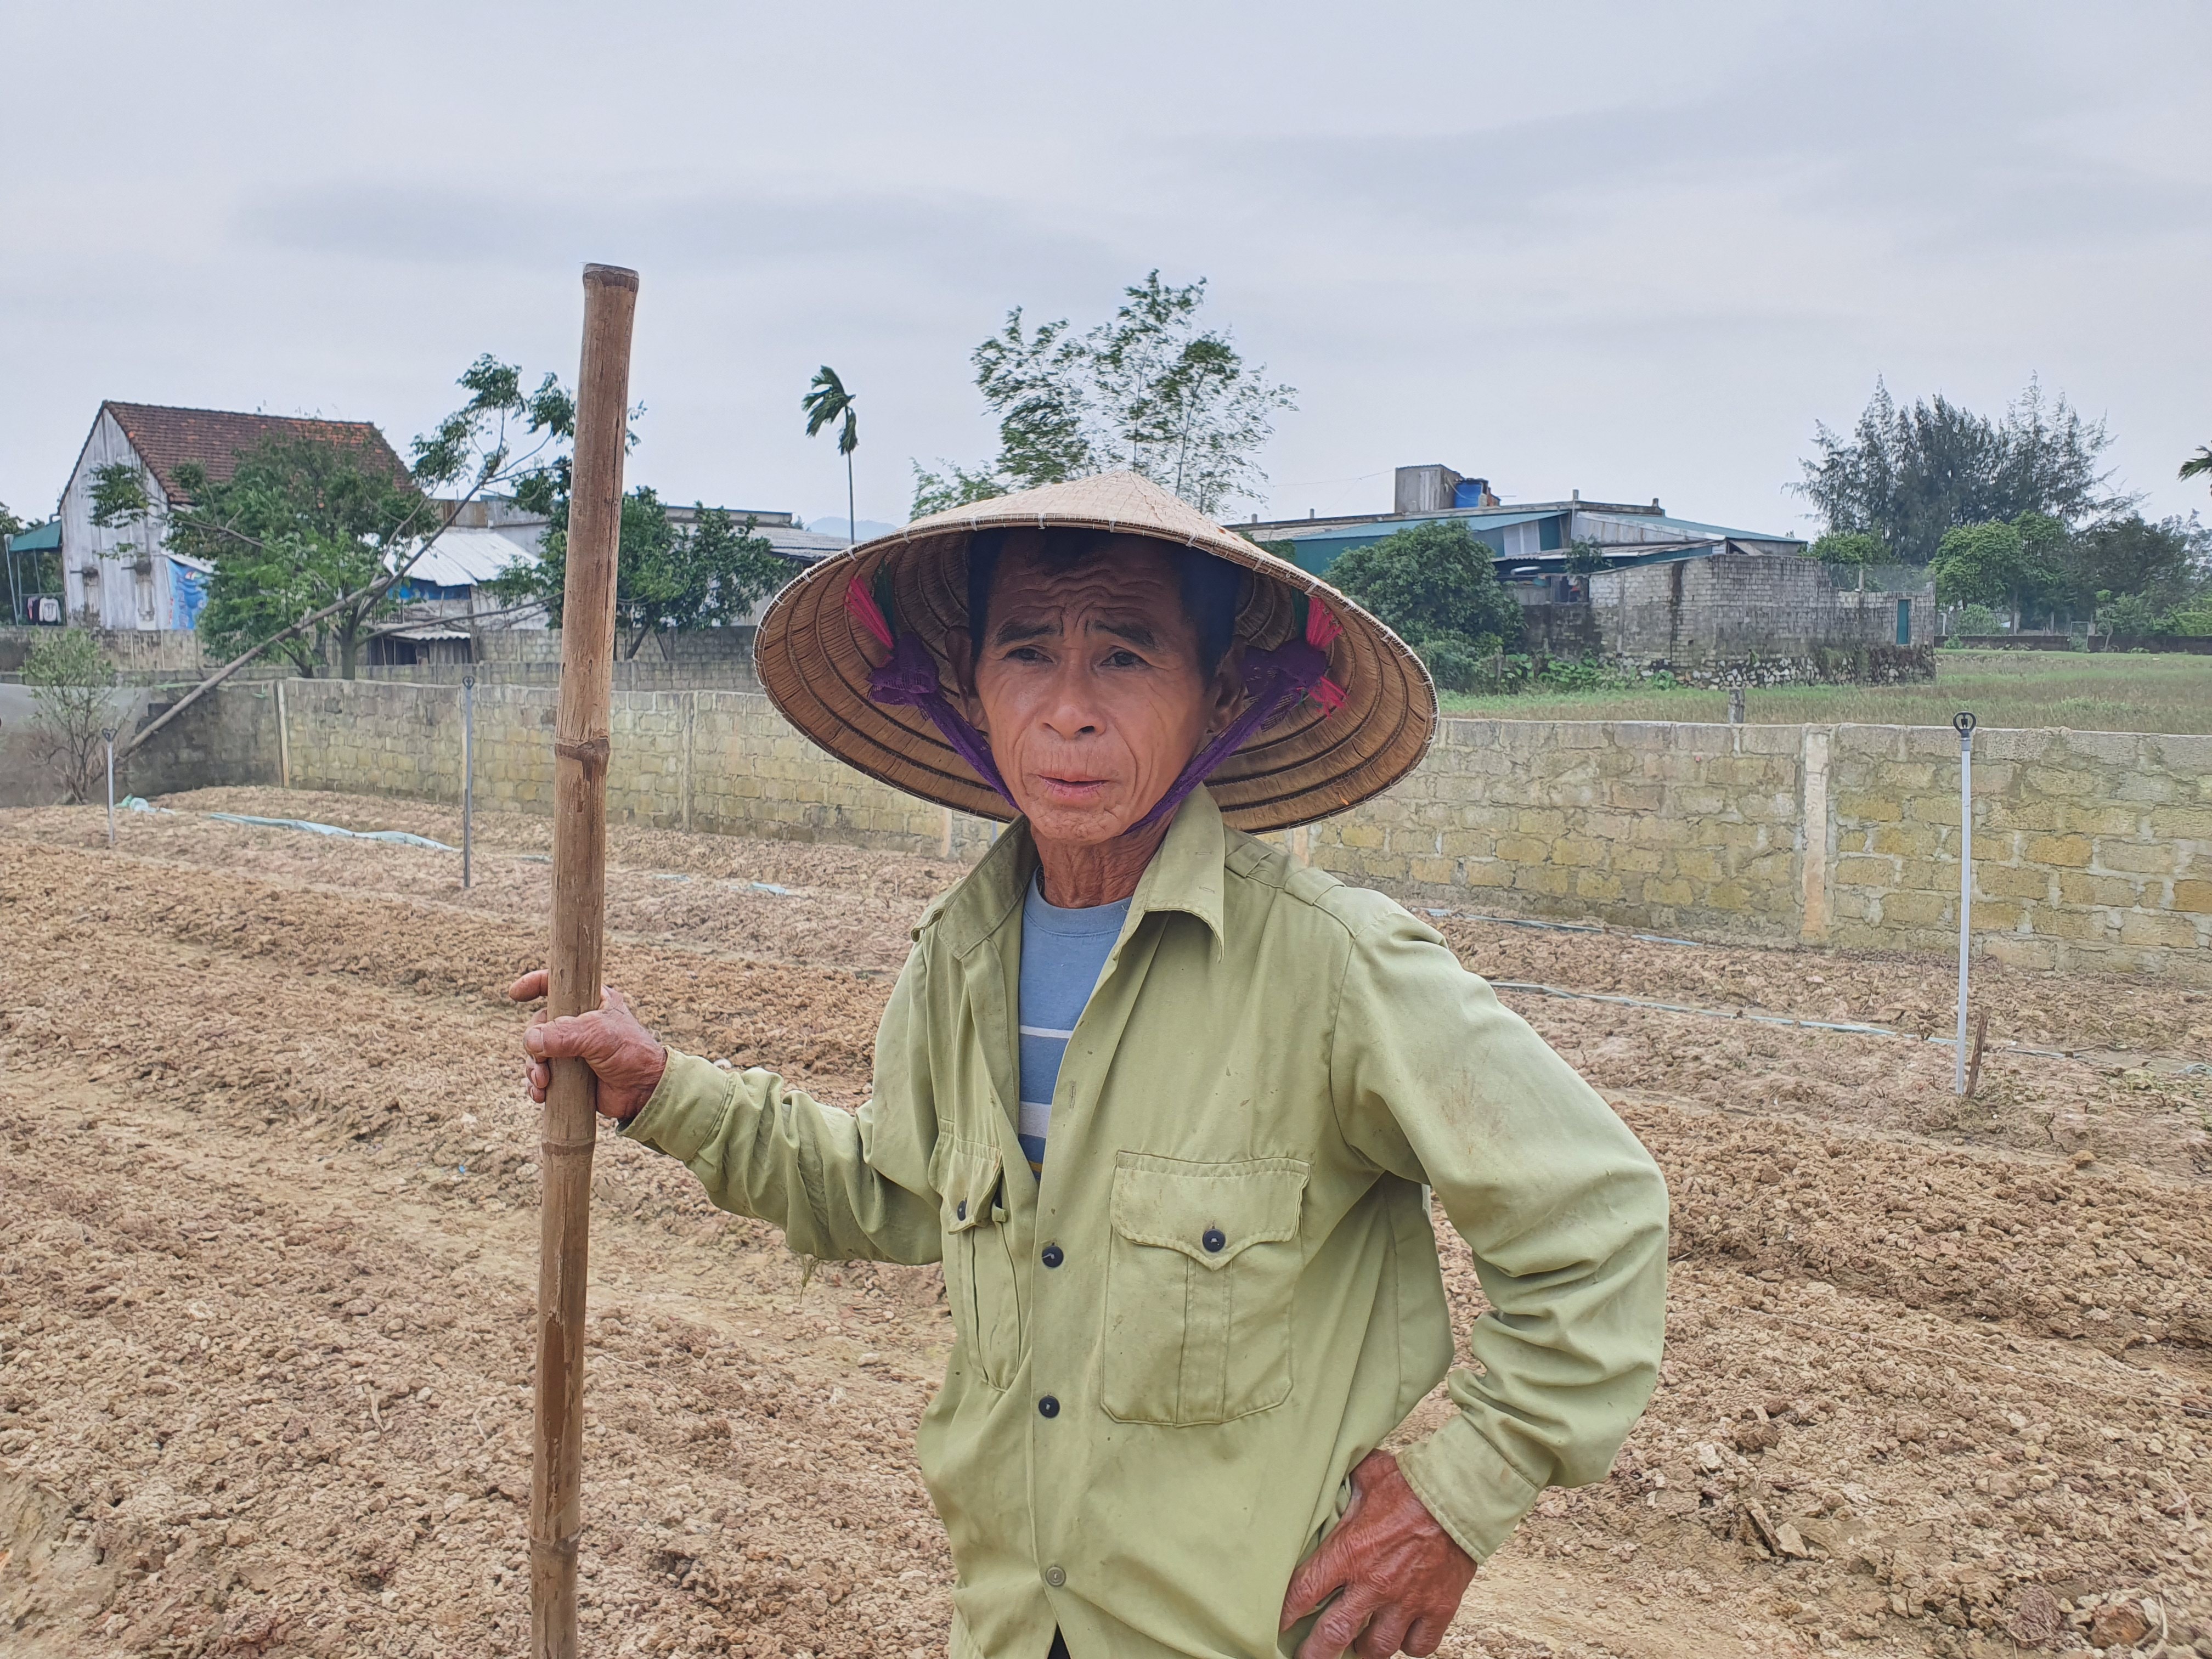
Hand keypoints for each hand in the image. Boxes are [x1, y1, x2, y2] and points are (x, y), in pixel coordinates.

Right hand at [510, 970, 668, 1122]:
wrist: (645, 1090)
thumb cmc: (630, 1053)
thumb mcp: (598, 1035)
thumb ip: (562, 1035)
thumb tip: (531, 1041)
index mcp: (590, 1001)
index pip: (555, 985)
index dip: (533, 984)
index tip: (514, 994)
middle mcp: (578, 1023)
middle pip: (538, 1025)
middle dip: (533, 1045)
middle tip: (542, 1063)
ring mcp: (572, 1049)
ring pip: (536, 1053)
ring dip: (533, 1069)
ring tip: (543, 1083)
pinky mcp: (569, 1074)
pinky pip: (541, 1076)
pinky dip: (536, 1085)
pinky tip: (540, 1094)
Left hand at [1279, 1451, 1476, 1657]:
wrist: (1461, 1493)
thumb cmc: (1411, 1482)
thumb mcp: (1366, 1475)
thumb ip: (1342, 1486)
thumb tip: (1323, 1477)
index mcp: (1350, 1551)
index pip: (1304, 1592)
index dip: (1285, 1613)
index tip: (1275, 1625)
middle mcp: (1375, 1583)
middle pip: (1334, 1635)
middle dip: (1315, 1653)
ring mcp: (1407, 1600)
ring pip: (1377, 1648)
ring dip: (1364, 1650)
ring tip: (1356, 1645)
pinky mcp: (1439, 1608)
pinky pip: (1418, 1647)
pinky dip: (1408, 1645)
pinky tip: (1401, 1636)